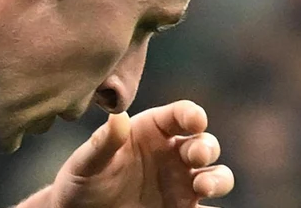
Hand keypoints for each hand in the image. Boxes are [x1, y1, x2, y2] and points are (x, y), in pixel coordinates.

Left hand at [48, 101, 235, 207]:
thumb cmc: (82, 181)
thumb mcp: (88, 162)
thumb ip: (103, 142)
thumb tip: (119, 117)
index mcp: (150, 131)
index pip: (179, 115)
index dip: (191, 113)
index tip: (195, 120)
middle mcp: (171, 154)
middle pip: (204, 143)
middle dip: (206, 147)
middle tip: (194, 157)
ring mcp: (180, 183)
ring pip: (217, 175)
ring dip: (218, 178)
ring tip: (203, 187)